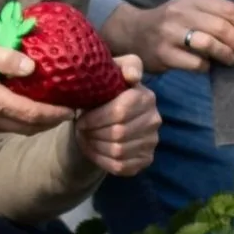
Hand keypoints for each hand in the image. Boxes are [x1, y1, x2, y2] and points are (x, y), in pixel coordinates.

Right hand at [0, 36, 76, 135]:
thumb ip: (5, 57)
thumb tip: (31, 67)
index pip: (30, 113)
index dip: (54, 114)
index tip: (71, 108)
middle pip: (28, 127)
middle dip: (50, 122)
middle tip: (68, 111)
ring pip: (17, 130)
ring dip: (37, 124)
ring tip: (53, 112)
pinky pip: (5, 128)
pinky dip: (22, 123)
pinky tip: (29, 111)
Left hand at [75, 55, 159, 176]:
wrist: (106, 117)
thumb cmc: (104, 91)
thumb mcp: (110, 71)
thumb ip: (123, 66)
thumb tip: (133, 77)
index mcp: (146, 97)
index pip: (120, 111)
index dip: (95, 118)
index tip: (80, 118)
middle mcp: (154, 120)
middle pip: (118, 133)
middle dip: (93, 133)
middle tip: (80, 130)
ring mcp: (152, 141)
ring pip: (118, 151)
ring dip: (95, 147)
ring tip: (84, 138)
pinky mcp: (146, 159)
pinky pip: (121, 166)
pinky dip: (101, 160)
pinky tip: (92, 150)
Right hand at [102, 0, 233, 73]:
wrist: (133, 33)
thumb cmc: (171, 23)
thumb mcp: (190, 10)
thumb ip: (214, 16)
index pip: (226, 8)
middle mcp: (180, 12)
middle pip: (220, 27)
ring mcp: (170, 33)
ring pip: (208, 44)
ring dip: (226, 54)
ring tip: (232, 60)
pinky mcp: (164, 54)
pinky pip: (195, 62)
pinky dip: (206, 66)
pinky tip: (207, 66)